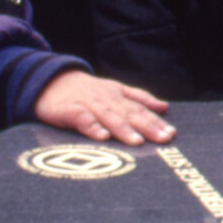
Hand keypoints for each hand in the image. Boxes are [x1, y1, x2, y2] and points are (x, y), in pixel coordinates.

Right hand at [34, 71, 174, 145]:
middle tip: (164, 139)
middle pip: (130, 114)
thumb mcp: (116, 90)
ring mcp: (89, 105)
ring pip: (109, 117)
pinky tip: (102, 137)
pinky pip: (83, 120)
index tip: (172, 133)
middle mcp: (107, 100)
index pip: (141, 110)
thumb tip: (165, 107)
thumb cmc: (87, 91)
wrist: (50, 81)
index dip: (157, 121)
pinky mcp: (70, 111)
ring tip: (138, 141)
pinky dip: (93, 127)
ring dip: (124, 129)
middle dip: (148, 127)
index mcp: (119, 96)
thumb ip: (140, 98)